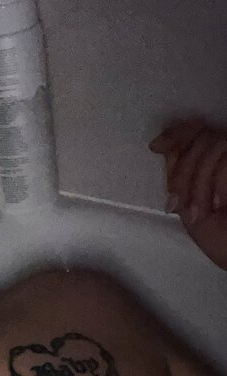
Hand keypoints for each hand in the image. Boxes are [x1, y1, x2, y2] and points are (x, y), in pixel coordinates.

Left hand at [148, 116, 226, 269]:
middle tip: (187, 207)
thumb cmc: (222, 242)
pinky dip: (219, 181)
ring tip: (204, 211)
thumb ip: (179, 179)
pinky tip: (222, 202)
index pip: (194, 134)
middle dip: (184, 174)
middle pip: (199, 139)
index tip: (156, 147)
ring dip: (200, 183)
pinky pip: (226, 159)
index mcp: (212, 166)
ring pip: (213, 145)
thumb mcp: (190, 211)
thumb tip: (163, 147)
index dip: (176, 135)